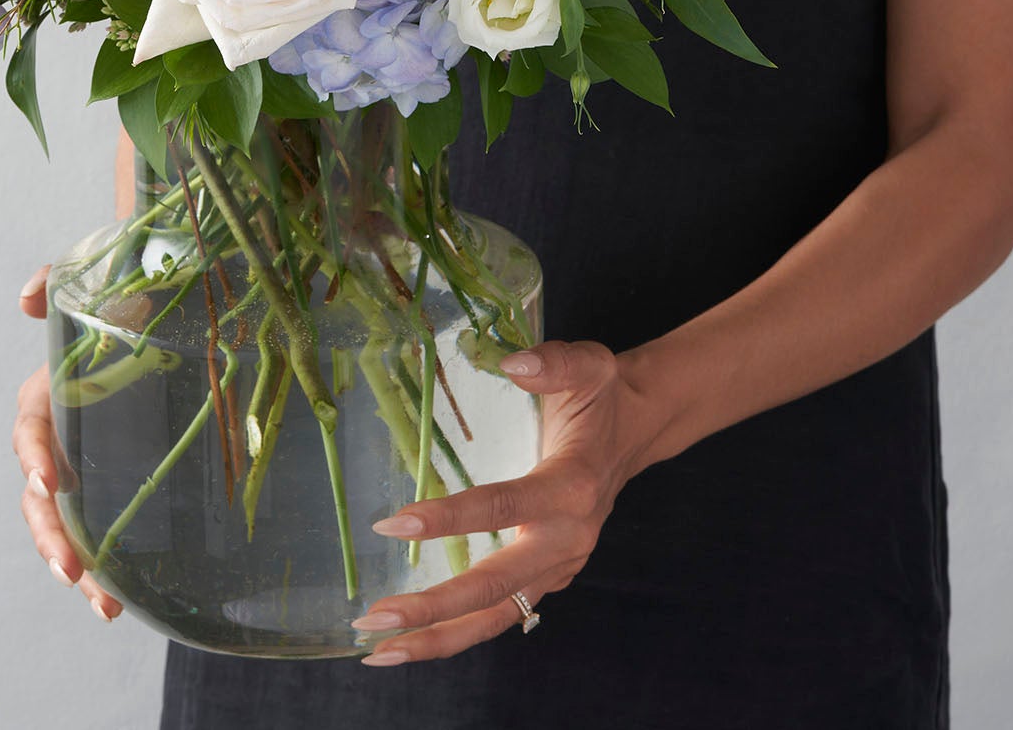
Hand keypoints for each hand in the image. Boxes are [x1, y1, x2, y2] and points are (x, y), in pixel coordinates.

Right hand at [13, 264, 122, 623]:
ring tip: (104, 605)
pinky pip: (101, 528)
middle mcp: (60, 436)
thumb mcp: (96, 283)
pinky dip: (107, 566)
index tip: (50, 479)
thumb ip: (57, 280)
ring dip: (77, 565)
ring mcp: (85, 463)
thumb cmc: (124, 296)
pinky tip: (126, 600)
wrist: (160, 308)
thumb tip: (27, 297)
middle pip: (40, 496)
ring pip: (66, 524)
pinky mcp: (113, 481)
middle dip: (50, 535)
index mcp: (50, 394)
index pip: (31, 429)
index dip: (34, 455)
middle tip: (71, 570)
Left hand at [349, 339, 657, 664]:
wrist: (637, 429)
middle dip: (433, 608)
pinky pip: (502, 613)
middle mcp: (567, 539)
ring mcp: (558, 566)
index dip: (447, 519)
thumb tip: (513, 362)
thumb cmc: (603, 394)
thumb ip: (553, 362)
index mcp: (571, 488)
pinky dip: (458, 630)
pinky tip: (412, 639)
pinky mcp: (548, 576)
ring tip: (378, 651)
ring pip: (496, 616)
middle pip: (495, 587)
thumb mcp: (588, 364)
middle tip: (374, 618)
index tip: (392, 523)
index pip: (502, 508)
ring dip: (438, 636)